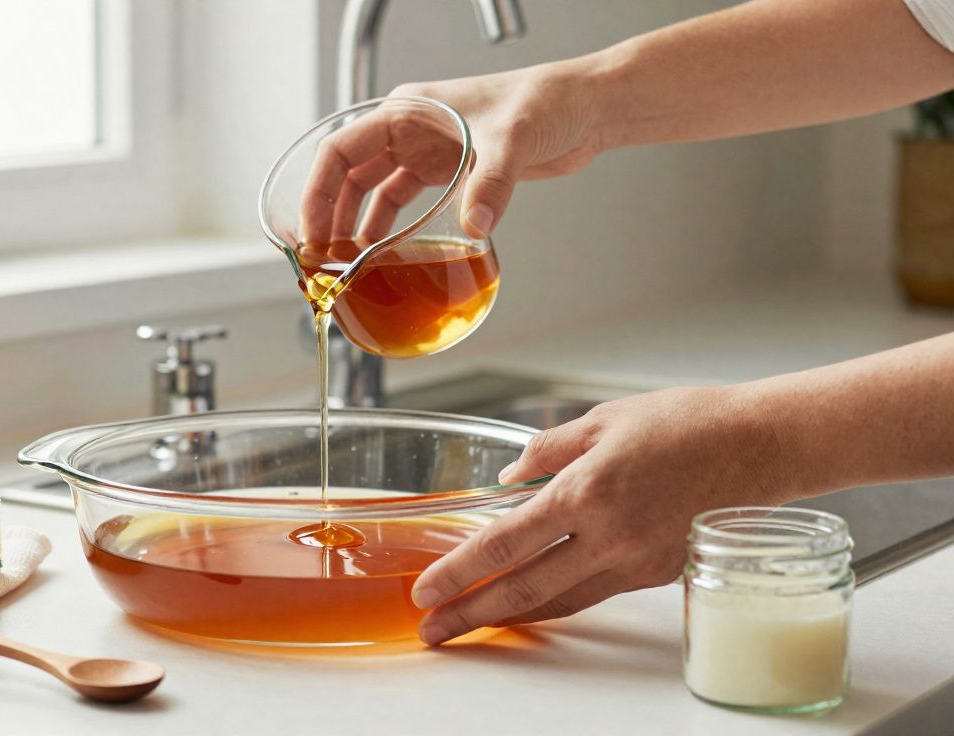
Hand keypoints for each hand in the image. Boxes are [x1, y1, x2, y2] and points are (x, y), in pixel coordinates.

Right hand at [300, 61, 604, 243]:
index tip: (313, 231)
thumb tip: (474, 227)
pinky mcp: (446, 170)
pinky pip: (400, 201)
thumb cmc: (544, 101)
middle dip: (329, 216)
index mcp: (406, 111)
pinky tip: (381, 252)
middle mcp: (407, 130)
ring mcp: (425, 150)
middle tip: (322, 258)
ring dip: (354, 225)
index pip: (341, 151)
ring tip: (344, 262)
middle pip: (347, 175)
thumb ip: (491, 185)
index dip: (319, 193)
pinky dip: (386, 227)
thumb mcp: (511, 140)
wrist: (582, 109)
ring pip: (370, 191)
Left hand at [411, 385, 799, 644]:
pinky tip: (530, 603)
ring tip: (469, 625)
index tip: (426, 589)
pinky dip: (555, 602)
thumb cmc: (687, 423)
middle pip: (523, 589)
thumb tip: (508, 479)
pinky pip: (593, 594)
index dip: (459, 571)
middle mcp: (608, 536)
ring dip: (507, 617)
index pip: (505, 543)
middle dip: (470, 613)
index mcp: (586, 492)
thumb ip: (547, 451)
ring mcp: (635, 561)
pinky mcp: (656, 573)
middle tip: (433, 630)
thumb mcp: (603, 420)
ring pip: (558, 601)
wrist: (761, 447)